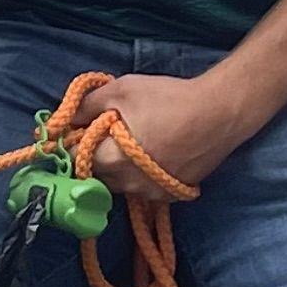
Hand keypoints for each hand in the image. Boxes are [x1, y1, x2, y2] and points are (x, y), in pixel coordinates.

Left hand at [70, 71, 243, 196]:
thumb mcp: (122, 90)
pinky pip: (143, 188)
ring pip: (120, 184)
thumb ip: (87, 105)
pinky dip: (140, 176)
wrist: (220, 114)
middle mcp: (127, 185)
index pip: (76, 158)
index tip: (76, 130)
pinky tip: (152, 154)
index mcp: (109, 161)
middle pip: (96, 174)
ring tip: (132, 142)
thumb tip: (66, 118)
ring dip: (118, 168)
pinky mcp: (170, 196)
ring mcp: (150, 194)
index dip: (73, 142)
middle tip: (106, 133)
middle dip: (95, 156)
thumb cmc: (168, 99)